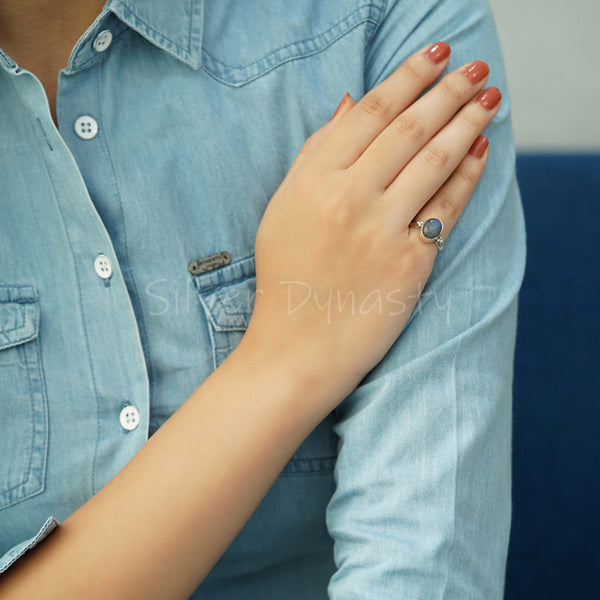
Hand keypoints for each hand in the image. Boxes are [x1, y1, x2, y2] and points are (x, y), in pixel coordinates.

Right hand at [239, 41, 500, 406]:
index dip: (407, 77)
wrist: (297, 347)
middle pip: (409, 128)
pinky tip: (481, 149)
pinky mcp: (410, 263)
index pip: (370, 114)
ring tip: (488, 98)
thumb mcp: (283, 208)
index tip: (433, 56)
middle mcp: (348, 198)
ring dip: (467, 122)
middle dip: (447, 90)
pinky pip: (447, 207)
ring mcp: (381, 231)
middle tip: (474, 67)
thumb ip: (315, 154)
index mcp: (313, 181)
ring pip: (434, 160)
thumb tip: (351, 103)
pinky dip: (469, 174)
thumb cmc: (286, 277)